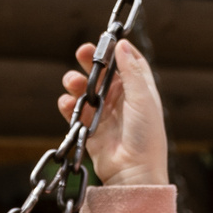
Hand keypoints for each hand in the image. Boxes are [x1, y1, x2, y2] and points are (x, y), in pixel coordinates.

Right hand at [57, 39, 168, 187]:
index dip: (117, 50)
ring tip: (71, 82)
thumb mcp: (142, 99)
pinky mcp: (89, 129)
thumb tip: (123, 45)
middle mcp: (121, 100)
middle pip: (103, 73)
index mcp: (139, 90)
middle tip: (82, 52)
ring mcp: (104, 114)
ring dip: (77, 82)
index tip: (106, 40)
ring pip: (86, 90)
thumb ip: (131, 72)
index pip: (128, 62)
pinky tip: (67, 102)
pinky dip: (68, 105)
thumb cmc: (146, 137)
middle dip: (91, 62)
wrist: (133, 172)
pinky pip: (74, 112)